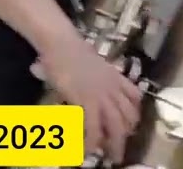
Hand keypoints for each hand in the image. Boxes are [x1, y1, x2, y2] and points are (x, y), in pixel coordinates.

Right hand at [35, 36, 141, 163]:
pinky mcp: (87, 101)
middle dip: (126, 134)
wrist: (61, 43)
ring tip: (107, 152)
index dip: (134, 112)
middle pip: (129, 115)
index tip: (129, 121)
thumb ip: (89, 72)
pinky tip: (87, 146)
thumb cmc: (67, 47)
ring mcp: (101, 96)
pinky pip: (94, 126)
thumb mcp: (87, 60)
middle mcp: (113, 88)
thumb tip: (78, 79)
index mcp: (114, 77)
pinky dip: (92, 139)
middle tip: (119, 145)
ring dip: (114, 142)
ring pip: (117, 125)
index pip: (134, 97)